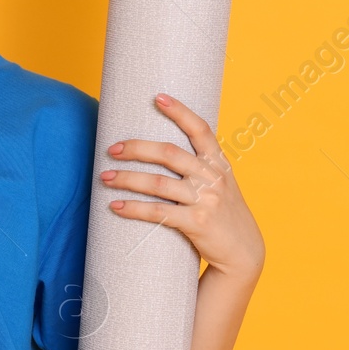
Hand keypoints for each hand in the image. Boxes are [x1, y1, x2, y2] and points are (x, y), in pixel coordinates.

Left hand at [100, 92, 264, 283]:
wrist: (244, 252)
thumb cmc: (224, 214)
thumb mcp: (221, 183)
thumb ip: (201, 166)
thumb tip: (165, 148)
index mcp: (219, 163)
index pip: (200, 129)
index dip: (180, 111)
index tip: (158, 97)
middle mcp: (213, 178)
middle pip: (168, 153)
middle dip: (135, 148)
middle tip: (111, 149)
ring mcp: (205, 200)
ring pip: (156, 183)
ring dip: (126, 179)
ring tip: (105, 178)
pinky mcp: (196, 223)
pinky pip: (157, 212)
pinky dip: (133, 208)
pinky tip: (115, 206)